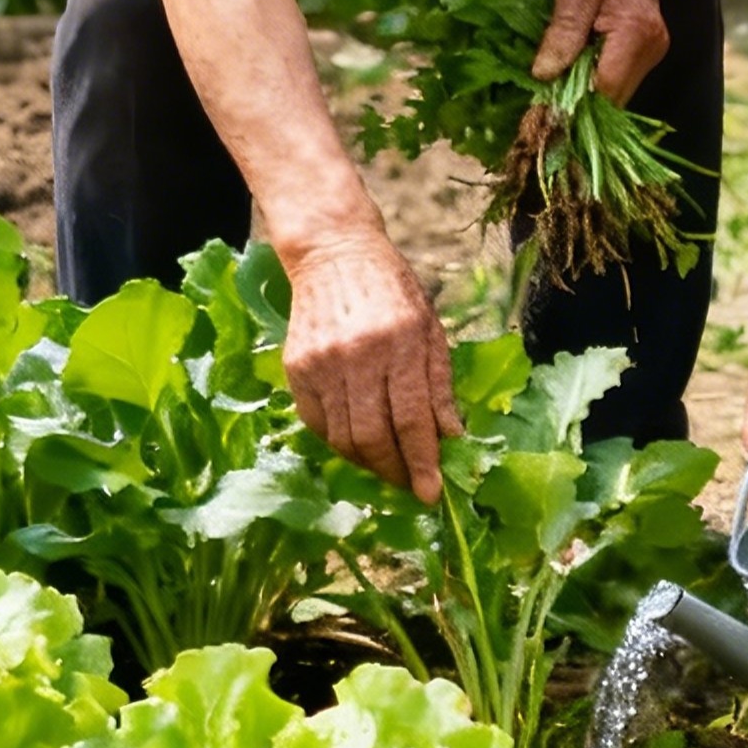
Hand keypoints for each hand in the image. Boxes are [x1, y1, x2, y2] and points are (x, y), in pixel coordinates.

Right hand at [281, 229, 460, 499]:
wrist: (335, 254)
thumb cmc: (393, 290)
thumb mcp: (431, 328)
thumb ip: (440, 385)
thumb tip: (451, 438)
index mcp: (401, 342)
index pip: (412, 419)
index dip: (422, 462)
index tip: (432, 493)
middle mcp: (358, 355)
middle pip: (372, 437)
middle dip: (394, 471)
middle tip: (410, 484)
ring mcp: (321, 363)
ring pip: (343, 438)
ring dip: (368, 462)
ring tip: (387, 465)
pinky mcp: (296, 368)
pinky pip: (318, 424)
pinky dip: (340, 442)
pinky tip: (358, 440)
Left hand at [533, 0, 668, 103]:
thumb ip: (562, 36)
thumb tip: (544, 75)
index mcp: (635, 33)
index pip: (605, 87)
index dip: (574, 98)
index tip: (545, 100)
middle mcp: (652, 49)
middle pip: (614, 96)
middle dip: (581, 99)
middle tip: (550, 89)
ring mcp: (655, 53)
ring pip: (618, 93)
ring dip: (590, 90)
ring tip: (565, 72)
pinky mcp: (650, 54)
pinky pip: (621, 80)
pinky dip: (599, 79)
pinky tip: (582, 64)